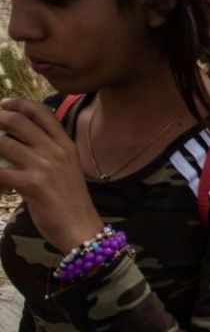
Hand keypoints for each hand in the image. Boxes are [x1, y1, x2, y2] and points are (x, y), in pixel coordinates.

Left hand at [0, 99, 103, 253]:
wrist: (80, 227)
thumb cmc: (70, 201)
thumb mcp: (66, 169)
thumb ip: (47, 152)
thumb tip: (17, 142)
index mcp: (65, 144)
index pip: (41, 112)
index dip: (17, 104)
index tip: (3, 105)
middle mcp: (55, 150)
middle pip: (16, 121)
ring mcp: (44, 166)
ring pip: (1, 143)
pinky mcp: (31, 184)